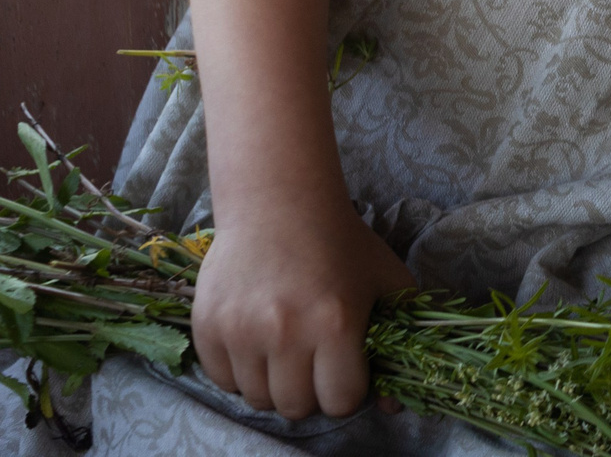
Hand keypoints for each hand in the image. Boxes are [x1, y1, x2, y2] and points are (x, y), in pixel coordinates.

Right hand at [192, 196, 415, 419]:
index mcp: (335, 323)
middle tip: (315, 364)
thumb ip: (402, 339)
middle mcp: (284, 332)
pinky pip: (223, 381)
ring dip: (275, 385)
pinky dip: (241, 373)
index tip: (346, 370)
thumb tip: (393, 405)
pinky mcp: (207, 326)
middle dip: (311, 394)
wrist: (280, 204)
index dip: (348, 391)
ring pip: (257, 399)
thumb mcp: (387, 281)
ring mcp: (240, 331)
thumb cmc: (342, 244)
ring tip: (286, 351)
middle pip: (296, 408)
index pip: (340, 402)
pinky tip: (257, 343)